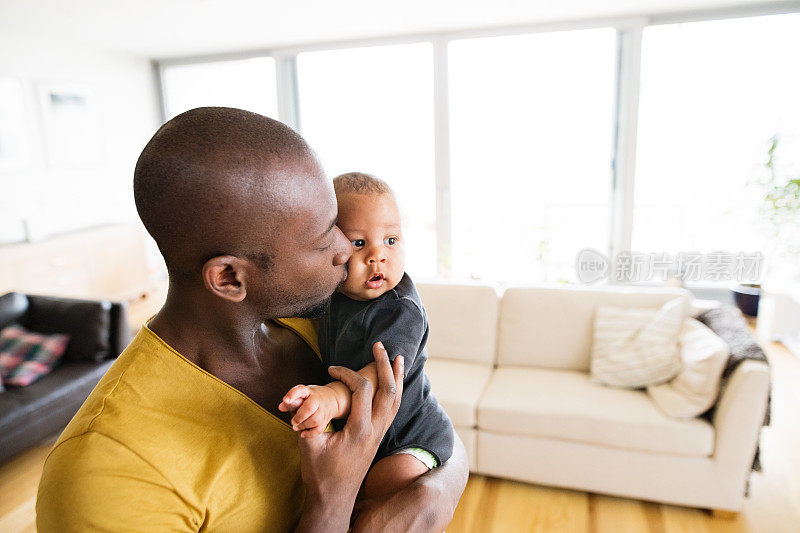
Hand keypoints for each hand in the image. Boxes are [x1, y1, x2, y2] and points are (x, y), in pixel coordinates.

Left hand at [278, 384, 338, 437]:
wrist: (333, 399)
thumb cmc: (312, 397)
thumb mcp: (302, 395)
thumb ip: (291, 401)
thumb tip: (281, 407)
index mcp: (308, 391)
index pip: (300, 390)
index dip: (292, 395)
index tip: (285, 400)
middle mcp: (317, 400)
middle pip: (310, 407)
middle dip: (299, 416)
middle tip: (293, 421)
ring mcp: (323, 410)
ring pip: (315, 420)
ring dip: (303, 425)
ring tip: (295, 427)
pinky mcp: (325, 420)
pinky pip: (319, 429)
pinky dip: (310, 433)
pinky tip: (303, 434)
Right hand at [294, 342, 403, 531]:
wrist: (335, 499)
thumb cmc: (320, 474)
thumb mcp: (309, 445)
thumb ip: (307, 420)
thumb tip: (298, 400)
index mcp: (359, 429)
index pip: (363, 390)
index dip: (348, 373)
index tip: (331, 369)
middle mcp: (375, 430)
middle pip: (389, 391)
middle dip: (384, 365)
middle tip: (380, 345)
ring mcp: (380, 435)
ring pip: (396, 400)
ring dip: (396, 377)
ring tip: (398, 358)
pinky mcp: (378, 438)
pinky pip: (393, 410)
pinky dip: (395, 392)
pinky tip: (395, 383)